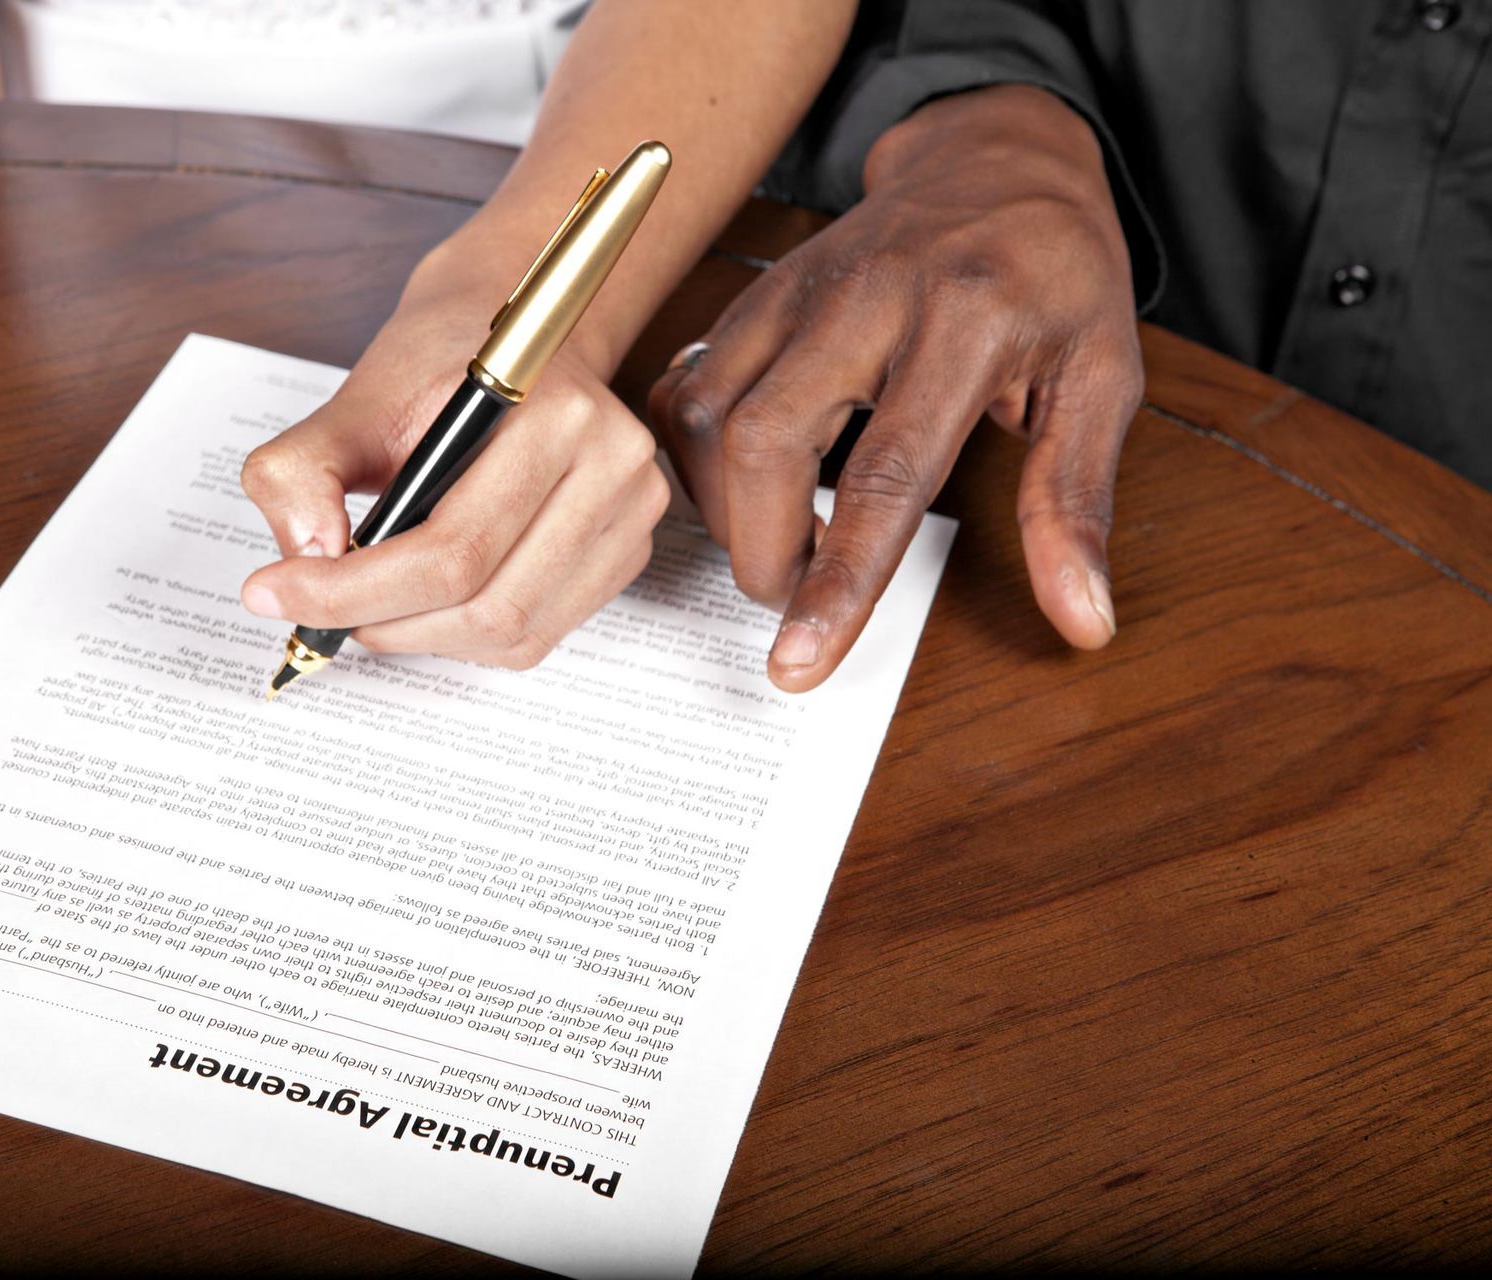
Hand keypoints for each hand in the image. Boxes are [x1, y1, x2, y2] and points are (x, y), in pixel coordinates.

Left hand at [239, 273, 669, 668]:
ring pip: (513, 634)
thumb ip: (301, 472)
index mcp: (557, 414)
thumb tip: (304, 557)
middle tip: (317, 607)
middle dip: (384, 621)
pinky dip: (466, 634)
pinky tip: (429, 596)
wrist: (509, 336)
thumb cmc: (437, 365)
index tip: (274, 592)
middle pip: (487, 605)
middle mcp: (614, 466)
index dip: (353, 589)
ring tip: (371, 599)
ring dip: (423, 634)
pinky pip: (538, 635)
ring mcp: (632, 515)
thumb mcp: (351, 400)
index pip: (452, 549)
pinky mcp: (628, 552)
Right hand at [650, 84, 1143, 691]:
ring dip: (725, 513)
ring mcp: (793, 293)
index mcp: (964, 321)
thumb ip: (1074, 503)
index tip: (802, 660)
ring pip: (703, 419)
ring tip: (781, 546)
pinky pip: (684, 391)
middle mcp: (863, 300)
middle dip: (762, 554)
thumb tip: (1083, 621)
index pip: (886, 475)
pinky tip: (743, 491)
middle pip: (762, 446)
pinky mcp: (751, 298)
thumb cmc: (1054, 274)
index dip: (838, 579)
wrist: (994, 156)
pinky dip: (694, 463)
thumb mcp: (1102, 379)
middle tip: (800, 602)